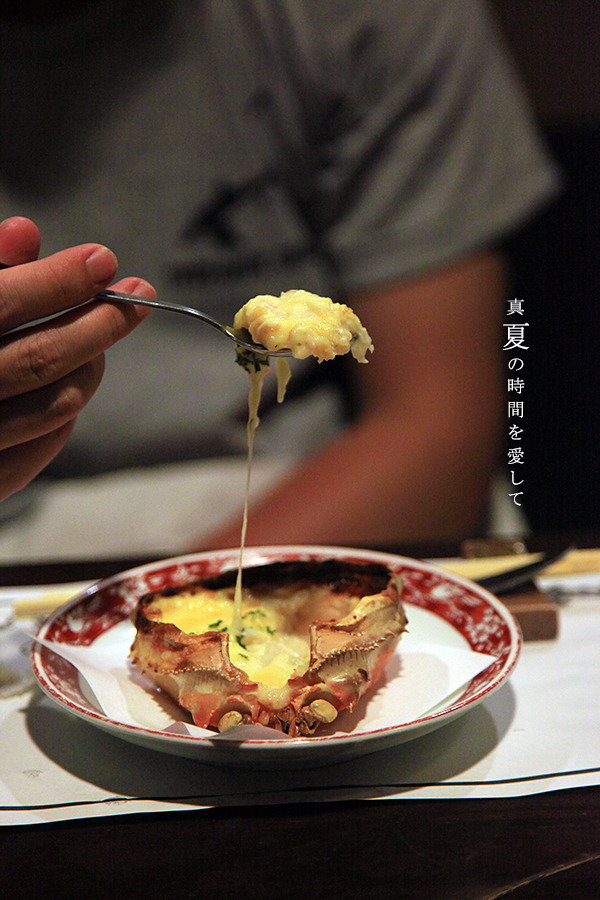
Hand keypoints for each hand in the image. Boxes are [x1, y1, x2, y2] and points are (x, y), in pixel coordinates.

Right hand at [0, 216, 153, 501]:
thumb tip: (26, 234)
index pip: (3, 302)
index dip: (59, 279)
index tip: (102, 259)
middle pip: (42, 359)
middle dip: (100, 323)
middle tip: (136, 293)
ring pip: (57, 404)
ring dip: (91, 362)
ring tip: (102, 330)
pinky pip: (46, 444)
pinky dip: (67, 407)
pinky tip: (73, 377)